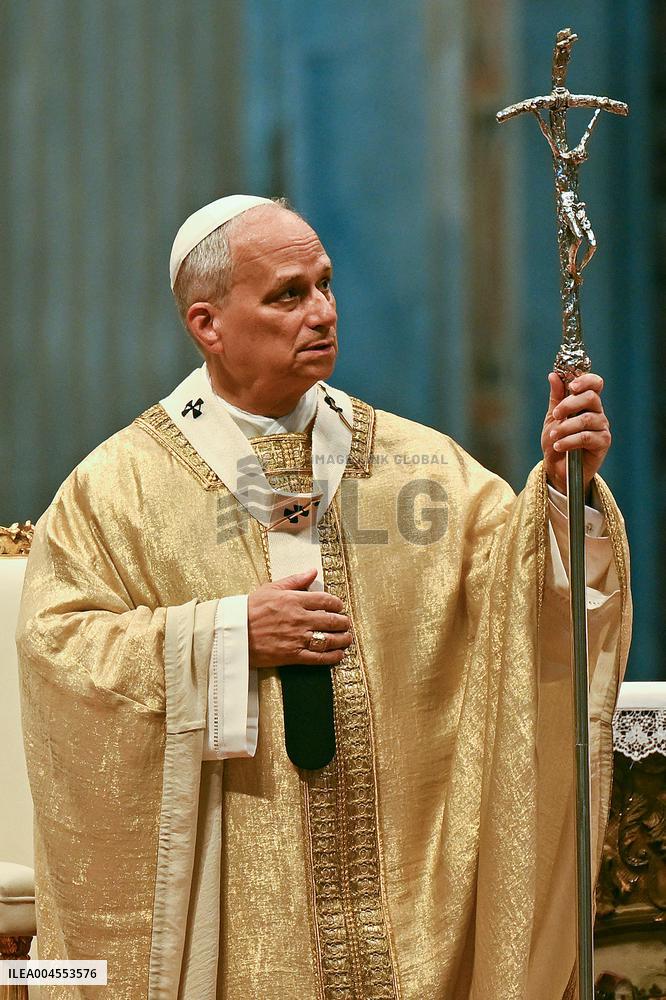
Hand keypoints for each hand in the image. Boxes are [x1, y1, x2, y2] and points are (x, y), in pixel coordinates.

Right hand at [248, 568, 352, 668]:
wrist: (234, 633)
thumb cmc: (249, 610)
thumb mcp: (271, 589)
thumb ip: (294, 580)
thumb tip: (312, 571)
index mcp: (294, 600)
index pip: (325, 600)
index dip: (337, 604)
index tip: (339, 606)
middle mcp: (299, 619)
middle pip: (331, 620)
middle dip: (343, 622)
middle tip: (346, 623)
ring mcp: (297, 638)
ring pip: (329, 639)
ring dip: (342, 639)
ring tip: (347, 638)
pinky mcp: (292, 655)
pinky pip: (318, 657)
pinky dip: (332, 657)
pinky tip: (338, 654)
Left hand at [541, 372, 610, 493]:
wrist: (556, 469)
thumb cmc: (556, 442)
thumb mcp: (552, 418)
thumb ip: (556, 398)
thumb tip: (553, 375)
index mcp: (587, 403)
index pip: (595, 384)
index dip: (586, 380)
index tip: (571, 385)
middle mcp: (597, 413)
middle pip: (591, 397)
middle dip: (570, 404)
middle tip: (556, 414)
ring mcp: (602, 428)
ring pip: (587, 419)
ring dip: (566, 426)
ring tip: (554, 435)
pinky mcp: (602, 443)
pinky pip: (586, 437)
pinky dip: (569, 440)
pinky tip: (559, 446)